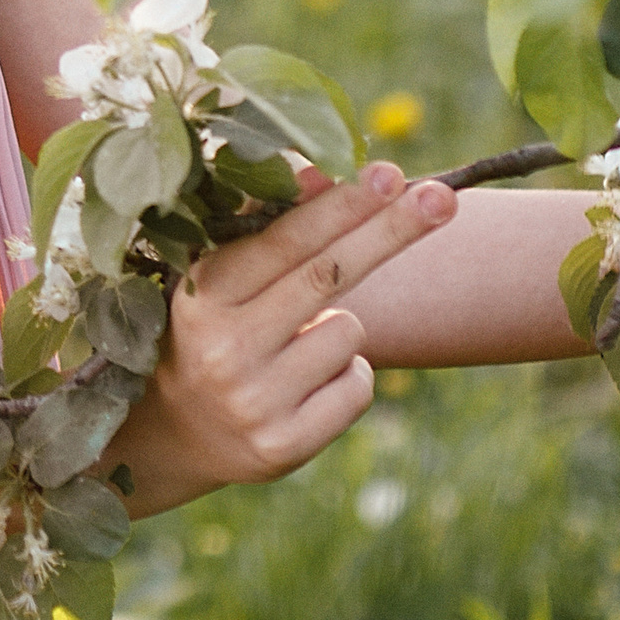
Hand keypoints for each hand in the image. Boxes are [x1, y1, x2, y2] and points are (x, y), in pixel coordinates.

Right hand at [106, 161, 457, 521]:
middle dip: (390, 230)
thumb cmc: (214, 328)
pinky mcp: (282, 446)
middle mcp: (223, 347)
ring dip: (342, 327)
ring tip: (297, 344)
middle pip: (328, 276)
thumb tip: (321, 174)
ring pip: (349, 333)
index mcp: (202, 293)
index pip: (285, 240)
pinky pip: (357, 386)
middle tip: (442, 196)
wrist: (177, 431)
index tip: (389, 174)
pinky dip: (347, 375)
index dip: (342, 206)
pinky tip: (307, 384)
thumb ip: (264, 223)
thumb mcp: (220, 276)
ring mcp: (253, 400)